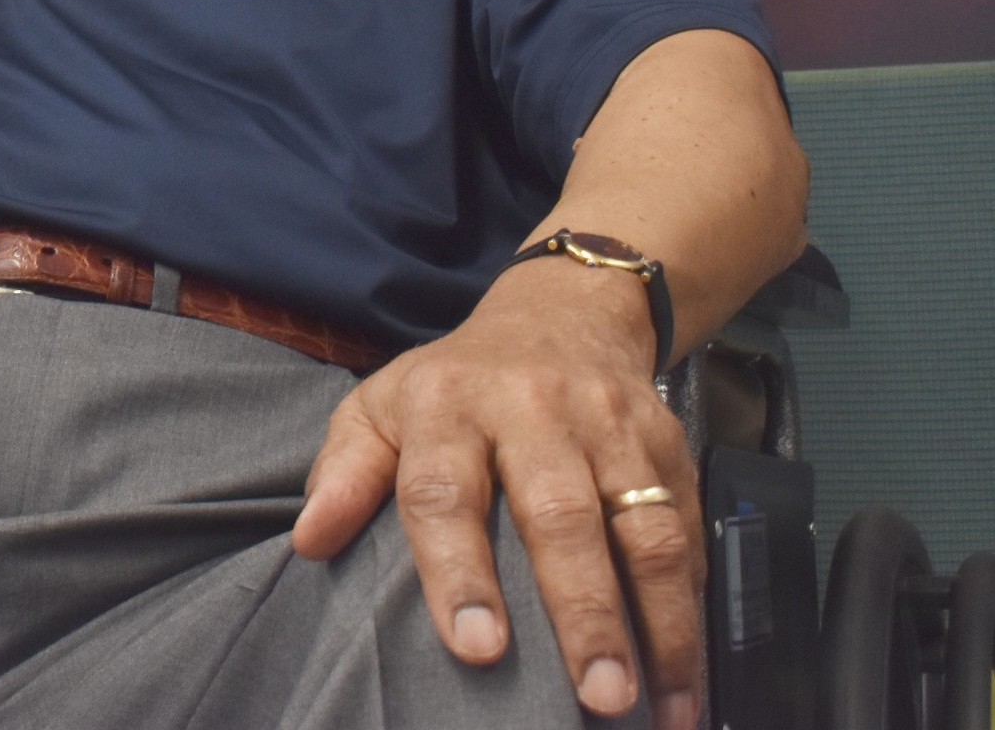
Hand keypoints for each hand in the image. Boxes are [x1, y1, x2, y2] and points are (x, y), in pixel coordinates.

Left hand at [292, 261, 701, 727]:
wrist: (561, 315)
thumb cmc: (454, 384)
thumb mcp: (381, 406)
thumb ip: (345, 471)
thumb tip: (309, 541)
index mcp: (448, 405)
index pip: (445, 491)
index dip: (458, 571)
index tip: (475, 647)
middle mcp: (534, 410)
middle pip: (560, 516)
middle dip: (582, 612)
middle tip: (595, 696)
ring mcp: (611, 427)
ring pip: (645, 530)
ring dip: (661, 624)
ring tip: (661, 707)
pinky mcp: (669, 446)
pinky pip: (689, 531)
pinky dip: (694, 605)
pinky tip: (689, 669)